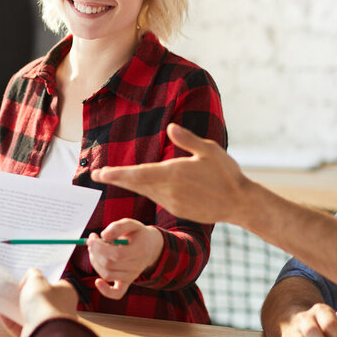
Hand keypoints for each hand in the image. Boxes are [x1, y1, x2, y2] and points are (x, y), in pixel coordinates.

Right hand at [7, 268, 78, 336]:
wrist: (45, 333)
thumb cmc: (45, 304)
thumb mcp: (37, 280)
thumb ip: (33, 274)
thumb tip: (29, 277)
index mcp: (66, 293)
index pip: (55, 283)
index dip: (42, 279)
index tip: (29, 277)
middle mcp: (60, 309)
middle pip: (41, 299)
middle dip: (28, 295)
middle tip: (15, 289)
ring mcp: (49, 325)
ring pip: (31, 315)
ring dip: (18, 308)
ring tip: (6, 299)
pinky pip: (21, 328)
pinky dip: (11, 322)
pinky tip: (2, 314)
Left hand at [87, 219, 163, 299]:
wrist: (149, 247)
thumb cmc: (137, 234)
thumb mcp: (130, 224)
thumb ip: (117, 227)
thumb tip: (103, 235)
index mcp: (140, 250)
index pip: (117, 254)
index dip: (100, 247)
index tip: (92, 238)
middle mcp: (137, 266)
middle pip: (109, 265)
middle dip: (95, 252)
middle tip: (91, 241)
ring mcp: (132, 276)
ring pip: (107, 275)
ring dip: (95, 262)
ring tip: (94, 250)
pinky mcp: (127, 283)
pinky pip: (117, 293)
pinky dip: (105, 291)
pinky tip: (97, 282)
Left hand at [91, 123, 243, 224]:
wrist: (239, 204)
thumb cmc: (227, 174)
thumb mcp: (210, 151)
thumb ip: (188, 139)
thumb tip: (171, 127)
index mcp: (173, 173)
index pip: (138, 174)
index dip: (117, 174)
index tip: (101, 173)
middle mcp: (169, 190)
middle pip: (136, 184)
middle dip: (115, 179)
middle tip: (96, 174)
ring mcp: (172, 202)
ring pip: (145, 191)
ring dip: (130, 184)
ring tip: (114, 177)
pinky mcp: (178, 210)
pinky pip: (156, 198)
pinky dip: (145, 191)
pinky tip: (141, 185)